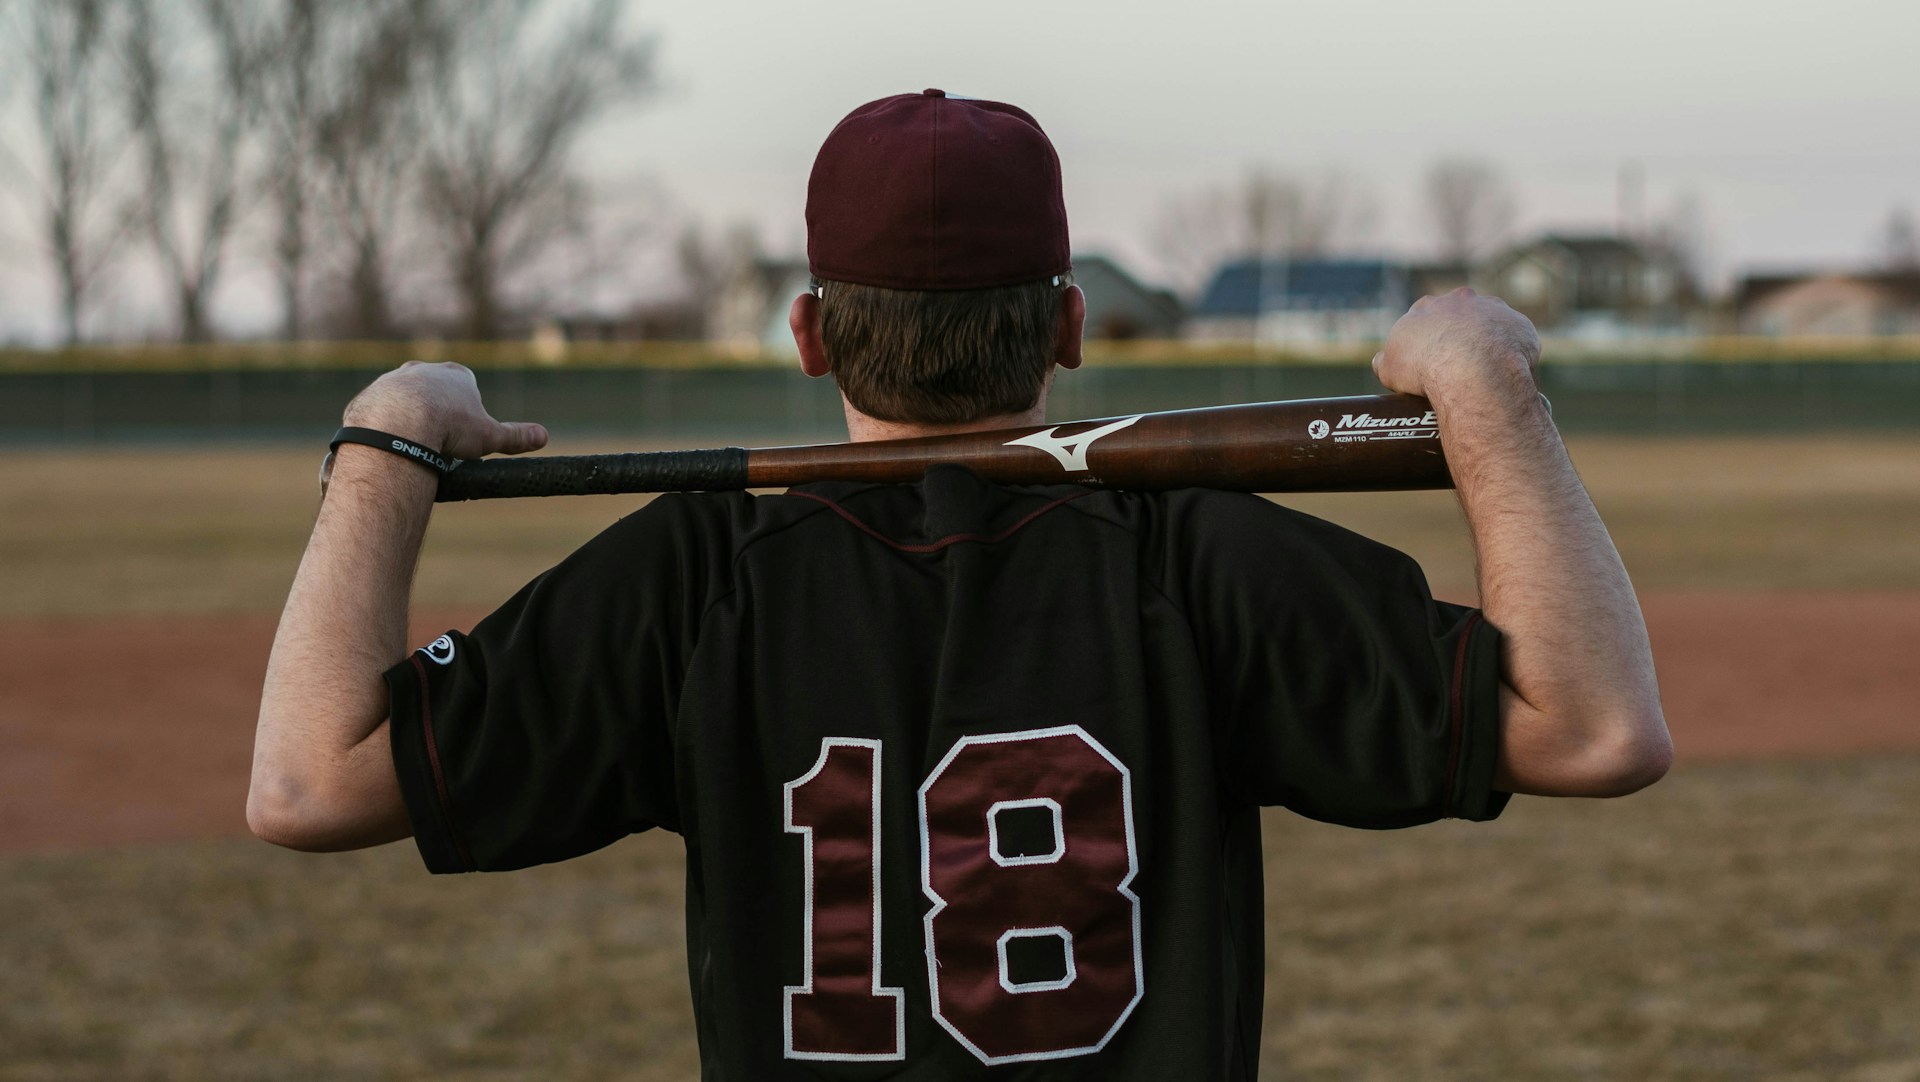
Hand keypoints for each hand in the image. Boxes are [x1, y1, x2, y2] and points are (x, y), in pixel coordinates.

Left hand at [343, 361, 547, 459]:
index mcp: (457, 375)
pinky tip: (390, 443)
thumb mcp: (489, 435)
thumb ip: (515, 436)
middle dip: (437, 410)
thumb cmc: (449, 425)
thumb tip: (543, 436)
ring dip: (408, 417)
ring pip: (404, 398)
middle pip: (434, 389)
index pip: (466, 385)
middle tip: (439, 439)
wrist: (400, 422)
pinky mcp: (370, 395)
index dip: (467, 409)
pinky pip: (379, 411)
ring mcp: (394, 380)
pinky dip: (386, 425)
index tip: (464, 430)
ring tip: (413, 443)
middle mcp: (425, 370)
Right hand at [1372, 287, 1540, 403]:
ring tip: (1486, 373)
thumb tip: (1383, 360)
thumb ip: (1385, 360)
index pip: (1427, 319)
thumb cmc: (1424, 368)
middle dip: (1460, 337)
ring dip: (1490, 343)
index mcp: (1427, 308)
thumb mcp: (1388, 368)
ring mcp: (1493, 309)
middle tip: (1460, 367)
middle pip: (1460, 317)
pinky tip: (1507, 374)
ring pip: (1491, 325)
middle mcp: (1460, 300)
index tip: (1432, 361)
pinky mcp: (1519, 324)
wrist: (1469, 370)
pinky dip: (1513, 354)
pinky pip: (1517, 339)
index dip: (1429, 341)